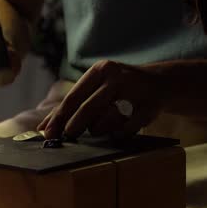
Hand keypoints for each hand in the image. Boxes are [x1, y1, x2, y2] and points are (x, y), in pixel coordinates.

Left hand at [37, 60, 166, 138]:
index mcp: (100, 70)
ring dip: (99, 129)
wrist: (162, 82)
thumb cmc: (120, 88)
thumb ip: (74, 105)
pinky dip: (120, 133)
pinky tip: (121, 129)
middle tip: (67, 137)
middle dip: (74, 126)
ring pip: (106, 120)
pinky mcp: (150, 105)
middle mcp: (116, 76)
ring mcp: (134, 89)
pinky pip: (127, 129)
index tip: (46, 132)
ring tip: (101, 128)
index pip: (73, 96)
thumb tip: (44, 126)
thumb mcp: (97, 88)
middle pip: (87, 108)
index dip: (58, 117)